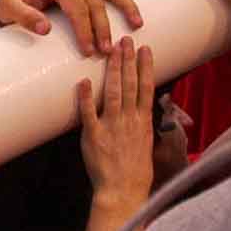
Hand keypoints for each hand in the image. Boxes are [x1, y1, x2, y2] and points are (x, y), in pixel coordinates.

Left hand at [0, 0, 147, 54]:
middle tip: (108, 51)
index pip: (78, 7)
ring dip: (127, 5)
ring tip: (138, 24)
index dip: (85, 30)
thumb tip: (44, 29)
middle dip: (104, 27)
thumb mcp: (8, 8)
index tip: (89, 51)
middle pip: (97, 2)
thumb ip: (23, 17)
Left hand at [76, 37, 155, 211]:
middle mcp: (129, 120)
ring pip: (113, 92)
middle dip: (128, 59)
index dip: (145, 66)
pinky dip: (86, 97)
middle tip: (125, 39)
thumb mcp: (146, 144)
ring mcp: (111, 127)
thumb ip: (142, 123)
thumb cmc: (135, 172)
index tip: (145, 48)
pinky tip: (84, 80)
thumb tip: (141, 107)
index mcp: (143, 122)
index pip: (146, 87)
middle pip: (130, 84)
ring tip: (111, 50)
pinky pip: (89, 113)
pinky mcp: (94, 136)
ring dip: (112, 69)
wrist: (123, 192)